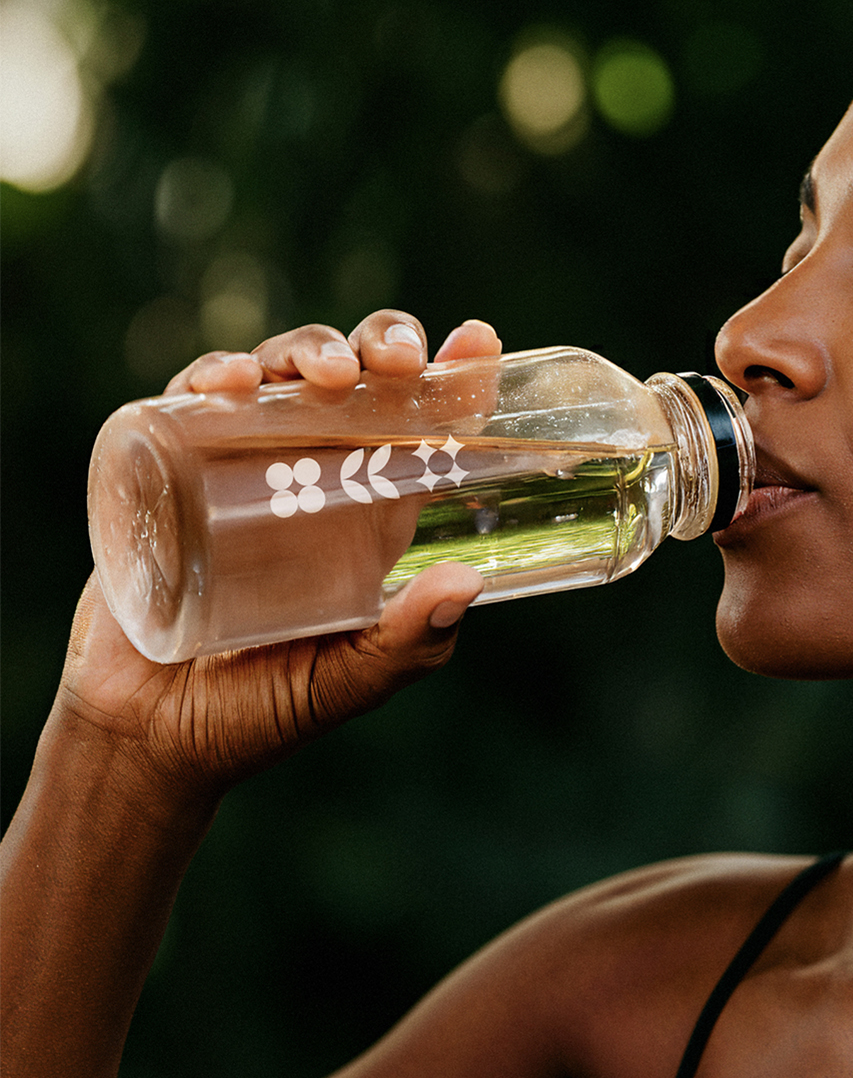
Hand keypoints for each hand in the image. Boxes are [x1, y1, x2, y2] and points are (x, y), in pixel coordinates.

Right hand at [57, 314, 503, 798]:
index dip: (453, 378)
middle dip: (385, 345)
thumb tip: (464, 587)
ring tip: (329, 375)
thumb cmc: (261, 711)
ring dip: (310, 350)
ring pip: (283, 373)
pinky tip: (231, 382)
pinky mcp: (171, 468)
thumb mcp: (350, 680)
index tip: (479, 341)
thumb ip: (408, 644)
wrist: (147, 736)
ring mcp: (240, 465)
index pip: (420, 428)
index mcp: (371, 515)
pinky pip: (193, 401)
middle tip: (403, 361)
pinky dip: (214, 375)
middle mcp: (312, 476)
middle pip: (359, 379)